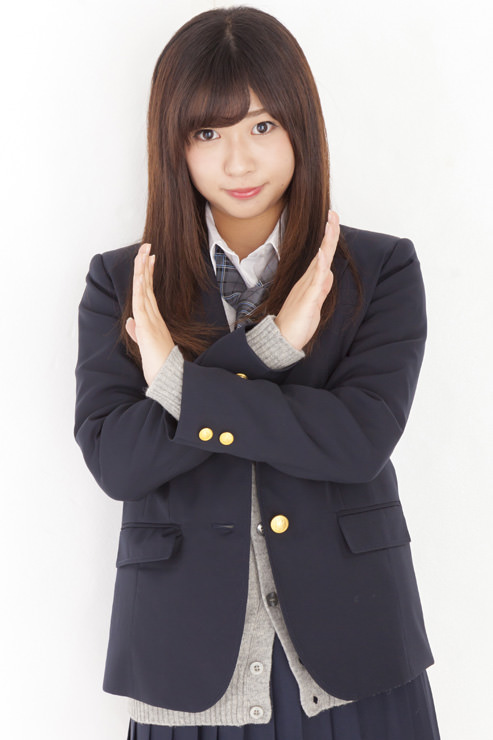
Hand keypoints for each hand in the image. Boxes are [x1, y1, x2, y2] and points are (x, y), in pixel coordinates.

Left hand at [125, 243, 174, 385]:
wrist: (168, 379)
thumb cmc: (159, 365)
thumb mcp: (146, 347)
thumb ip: (139, 333)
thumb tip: (131, 323)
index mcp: (154, 320)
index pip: (148, 293)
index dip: (147, 276)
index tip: (148, 260)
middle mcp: (154, 317)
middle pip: (146, 287)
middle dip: (145, 266)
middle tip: (146, 247)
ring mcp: (151, 320)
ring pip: (144, 290)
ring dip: (142, 271)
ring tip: (143, 252)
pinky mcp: (147, 326)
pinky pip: (141, 303)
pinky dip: (140, 288)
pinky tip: (140, 275)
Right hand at [274, 210, 339, 350]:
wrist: (282, 339)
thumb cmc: (297, 323)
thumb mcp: (314, 303)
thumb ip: (321, 288)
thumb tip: (329, 274)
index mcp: (311, 281)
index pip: (323, 256)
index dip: (329, 239)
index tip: (332, 221)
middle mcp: (308, 280)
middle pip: (322, 253)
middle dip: (329, 233)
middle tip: (333, 214)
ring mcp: (307, 288)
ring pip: (320, 261)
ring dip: (326, 242)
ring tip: (331, 224)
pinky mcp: (308, 299)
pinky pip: (316, 280)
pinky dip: (320, 266)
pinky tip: (323, 254)